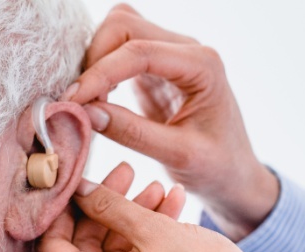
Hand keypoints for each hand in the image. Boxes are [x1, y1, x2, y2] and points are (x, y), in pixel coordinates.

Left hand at [37, 164, 304, 251]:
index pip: (52, 247)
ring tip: (158, 186)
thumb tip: (77, 189)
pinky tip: (169, 207)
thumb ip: (107, 205)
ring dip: (131, 219)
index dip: (61, 211)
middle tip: (126, 172)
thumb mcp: (152, 229)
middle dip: (106, 206)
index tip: (75, 183)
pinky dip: (142, 243)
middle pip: (84, 248)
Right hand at [61, 4, 278, 240]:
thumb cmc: (216, 166)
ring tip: (90, 102)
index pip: (139, 51)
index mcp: (202, 65)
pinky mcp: (152, 64)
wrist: (232, 171)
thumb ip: (133, 133)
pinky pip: (115, 48)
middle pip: (124, 25)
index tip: (73, 102)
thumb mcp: (179, 156)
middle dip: (94, 60)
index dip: (99, 73)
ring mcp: (168, 52)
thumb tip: (87, 112)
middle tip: (82, 103)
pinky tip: (97, 100)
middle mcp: (186, 49)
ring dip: (94, 61)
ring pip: (117, 30)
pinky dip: (98, 68)